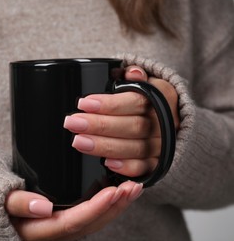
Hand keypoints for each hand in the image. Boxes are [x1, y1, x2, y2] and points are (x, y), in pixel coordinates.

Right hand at [5, 181, 142, 240]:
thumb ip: (15, 202)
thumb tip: (43, 207)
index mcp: (28, 230)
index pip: (68, 222)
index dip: (93, 208)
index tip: (113, 191)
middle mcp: (43, 235)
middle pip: (85, 226)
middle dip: (112, 208)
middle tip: (132, 187)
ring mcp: (51, 229)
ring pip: (89, 224)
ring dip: (113, 207)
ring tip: (132, 189)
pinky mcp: (55, 219)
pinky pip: (84, 217)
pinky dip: (102, 205)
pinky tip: (115, 192)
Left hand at [63, 65, 179, 177]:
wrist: (167, 119)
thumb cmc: (145, 98)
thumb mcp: (142, 81)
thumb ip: (134, 77)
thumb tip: (133, 72)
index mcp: (162, 96)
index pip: (136, 101)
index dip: (109, 104)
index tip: (83, 103)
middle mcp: (165, 122)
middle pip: (133, 126)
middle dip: (99, 126)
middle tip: (72, 123)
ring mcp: (163, 144)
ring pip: (135, 148)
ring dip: (105, 146)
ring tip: (79, 142)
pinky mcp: (158, 163)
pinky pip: (144, 168)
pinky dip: (126, 167)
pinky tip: (107, 163)